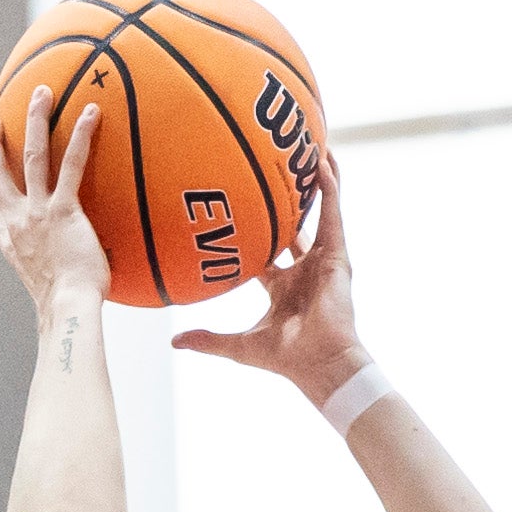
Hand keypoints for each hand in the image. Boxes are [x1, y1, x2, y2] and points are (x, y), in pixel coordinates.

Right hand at [0, 86, 107, 312]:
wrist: (67, 309)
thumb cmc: (64, 302)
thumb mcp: (46, 280)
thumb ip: (50, 261)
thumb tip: (71, 265)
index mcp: (7, 239)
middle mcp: (15, 220)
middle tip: (1, 119)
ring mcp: (36, 212)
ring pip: (31, 155)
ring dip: (35, 120)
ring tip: (43, 92)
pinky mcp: (63, 210)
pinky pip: (70, 164)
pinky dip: (81, 136)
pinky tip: (91, 113)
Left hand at [173, 154, 361, 397]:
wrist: (318, 364)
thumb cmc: (285, 358)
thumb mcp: (237, 345)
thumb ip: (207, 339)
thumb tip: (173, 342)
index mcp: (283, 285)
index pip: (267, 250)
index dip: (257, 228)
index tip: (242, 206)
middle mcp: (304, 269)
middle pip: (297, 223)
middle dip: (292, 196)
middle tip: (281, 165)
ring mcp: (323, 260)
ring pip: (321, 210)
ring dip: (318, 180)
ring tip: (312, 146)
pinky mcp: (338, 256)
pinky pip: (333, 213)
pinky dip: (330, 188)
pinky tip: (323, 162)